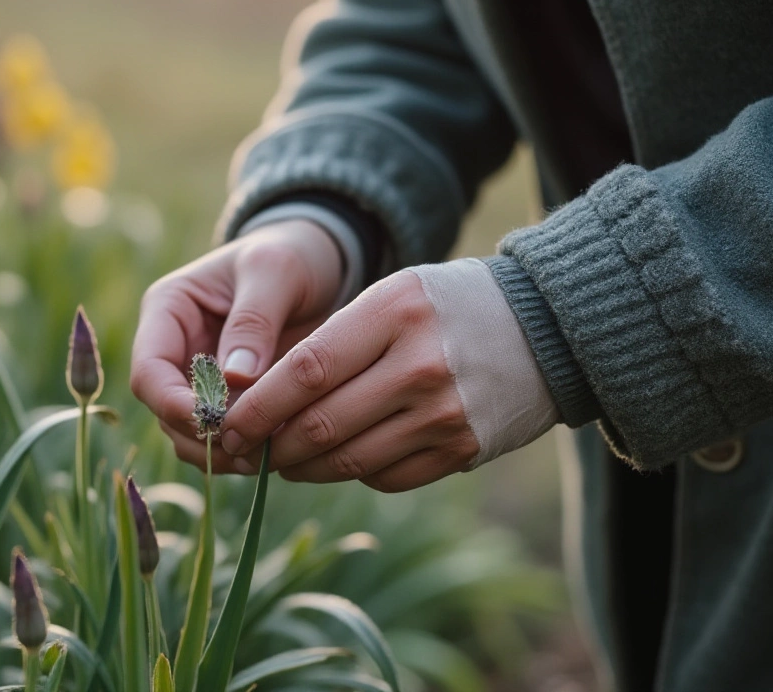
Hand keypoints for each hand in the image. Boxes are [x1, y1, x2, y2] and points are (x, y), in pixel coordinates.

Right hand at [130, 220, 342, 472]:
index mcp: (168, 311)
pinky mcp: (228, 401)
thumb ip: (254, 320)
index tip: (218, 424)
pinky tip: (282, 450)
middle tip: (254, 449)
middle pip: (166, 414)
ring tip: (271, 453)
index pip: (149, 372)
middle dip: (204, 437)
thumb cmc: (291, 254)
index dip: (174, 405)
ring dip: (224, 452)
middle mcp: (174, 350)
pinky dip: (246, 452)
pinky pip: (225, 440)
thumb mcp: (275, 271)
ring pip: (191, 436)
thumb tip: (235, 379)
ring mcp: (198, 380)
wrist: (318, 264)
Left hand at [219, 270, 479, 492]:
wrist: (546, 327)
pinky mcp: (461, 450)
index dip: (257, 405)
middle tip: (242, 447)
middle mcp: (420, 367)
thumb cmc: (448, 306)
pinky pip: (385, 477)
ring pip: (348, 460)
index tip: (226, 421)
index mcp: (395, 314)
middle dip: (270, 444)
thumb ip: (332, 341)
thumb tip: (260, 400)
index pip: (306, 370)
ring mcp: (444, 414)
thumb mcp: (393, 295)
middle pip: (321, 423)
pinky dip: (351, 473)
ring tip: (280, 458)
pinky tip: (337, 458)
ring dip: (302, 467)